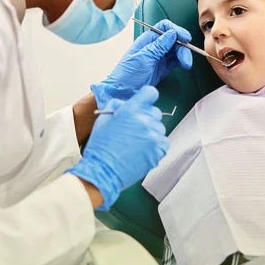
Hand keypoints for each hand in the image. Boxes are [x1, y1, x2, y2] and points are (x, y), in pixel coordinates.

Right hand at [68, 86, 168, 209]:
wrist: (103, 171)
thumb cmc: (100, 147)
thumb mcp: (103, 119)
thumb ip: (116, 106)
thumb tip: (125, 104)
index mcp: (131, 110)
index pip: (150, 93)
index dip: (146, 98)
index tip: (143, 104)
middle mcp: (145, 120)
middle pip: (155, 112)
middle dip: (146, 118)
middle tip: (134, 129)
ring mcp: (153, 136)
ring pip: (159, 128)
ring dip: (151, 133)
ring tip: (136, 143)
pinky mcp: (158, 151)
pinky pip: (163, 142)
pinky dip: (156, 145)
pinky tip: (143, 150)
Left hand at [91, 20, 192, 107]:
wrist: (122, 93)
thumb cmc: (127, 74)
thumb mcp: (143, 58)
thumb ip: (159, 46)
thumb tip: (172, 33)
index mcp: (147, 39)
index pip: (164, 27)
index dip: (176, 30)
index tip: (186, 38)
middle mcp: (154, 46)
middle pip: (174, 39)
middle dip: (183, 47)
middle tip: (186, 59)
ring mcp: (159, 57)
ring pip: (176, 50)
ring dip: (184, 55)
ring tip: (186, 65)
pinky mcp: (162, 68)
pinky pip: (175, 61)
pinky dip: (181, 62)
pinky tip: (184, 65)